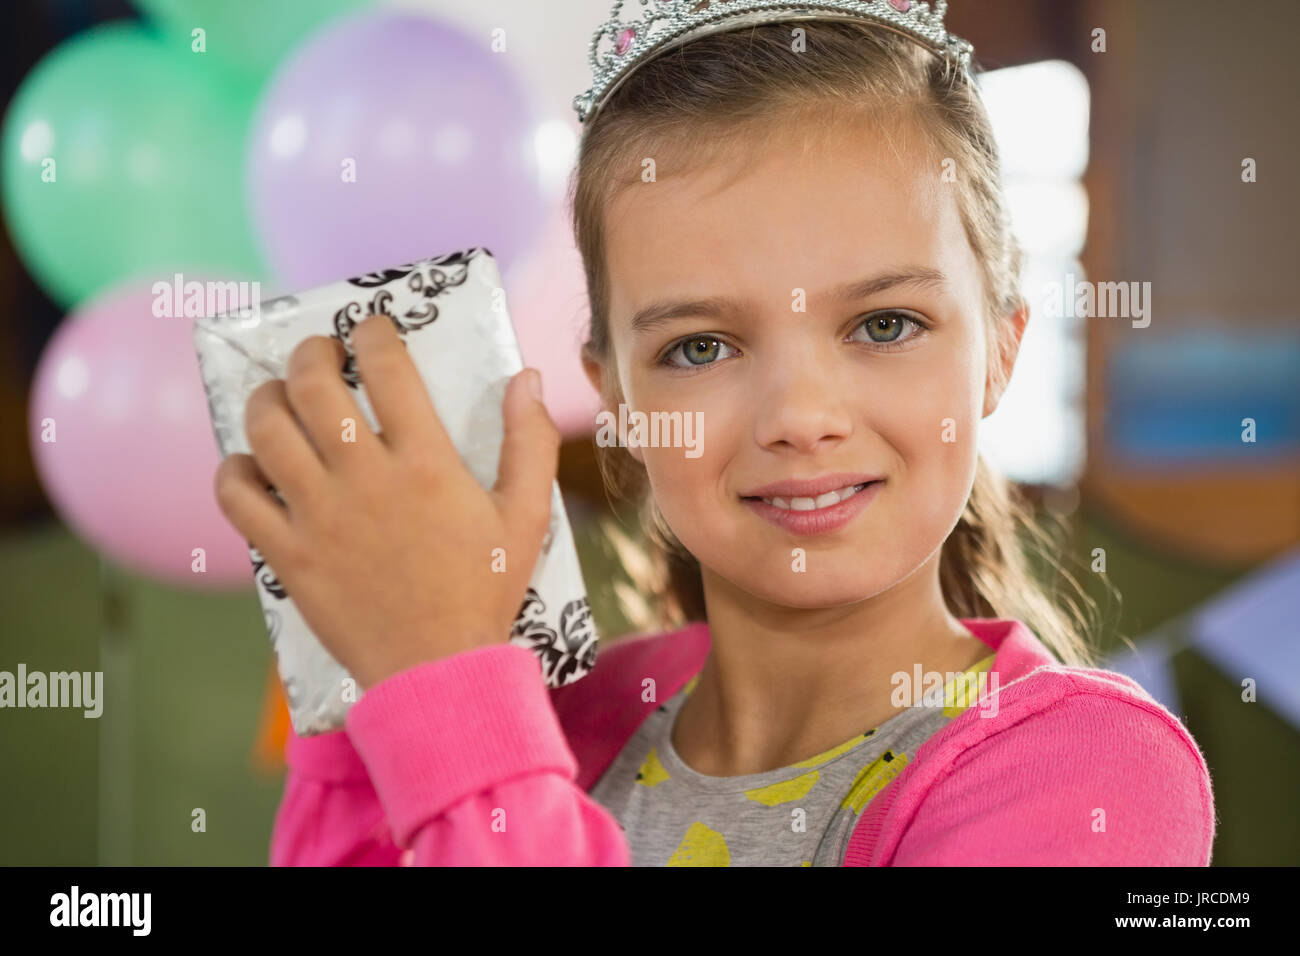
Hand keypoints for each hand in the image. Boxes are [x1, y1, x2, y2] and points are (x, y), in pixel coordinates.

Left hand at [213, 314, 561, 689]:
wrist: (438, 671)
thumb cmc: (486, 591)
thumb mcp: (527, 516)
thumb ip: (530, 442)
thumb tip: (527, 376)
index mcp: (426, 464)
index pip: (388, 369)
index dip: (374, 333)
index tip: (372, 329)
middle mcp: (366, 480)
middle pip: (313, 385)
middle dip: (310, 352)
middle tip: (319, 354)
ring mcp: (319, 517)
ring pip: (267, 430)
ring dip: (266, 399)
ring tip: (279, 398)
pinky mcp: (287, 554)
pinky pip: (236, 497)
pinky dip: (234, 470)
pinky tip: (253, 466)